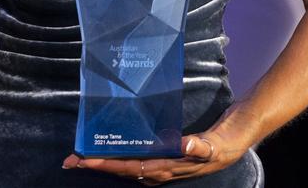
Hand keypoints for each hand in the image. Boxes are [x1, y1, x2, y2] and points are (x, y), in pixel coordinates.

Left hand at [61, 109, 257, 182]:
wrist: (237, 138)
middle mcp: (161, 170)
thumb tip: (180, 145)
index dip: (106, 164)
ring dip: (106, 161)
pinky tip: (115, 147)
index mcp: (168, 168)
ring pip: (128, 166)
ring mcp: (163, 164)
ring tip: (84, 154)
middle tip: (70, 159)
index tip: (84, 159)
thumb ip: (198, 146)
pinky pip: (138, 158)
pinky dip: (123, 155)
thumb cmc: (224, 142)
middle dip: (97, 165)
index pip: (130, 168)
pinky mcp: (165, 156)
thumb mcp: (213, 144)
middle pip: (123, 169)